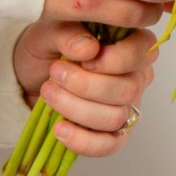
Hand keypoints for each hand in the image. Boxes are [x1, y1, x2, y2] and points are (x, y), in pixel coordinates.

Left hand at [12, 22, 155, 158]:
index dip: (117, 59)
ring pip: (115, 117)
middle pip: (128, 90)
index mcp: (131, 43)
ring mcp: (126, 108)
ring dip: (76, 108)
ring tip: (49, 93)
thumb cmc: (49, 47)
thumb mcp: (50, 29)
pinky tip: (60, 128)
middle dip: (85, 85)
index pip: (144, 51)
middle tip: (55, 73)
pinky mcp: (112, 134)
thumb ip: (68, 32)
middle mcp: (136, 77)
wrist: (30, 76)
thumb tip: (88, 48)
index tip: (85, 59)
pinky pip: (108, 146)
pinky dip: (82, 140)